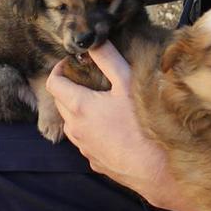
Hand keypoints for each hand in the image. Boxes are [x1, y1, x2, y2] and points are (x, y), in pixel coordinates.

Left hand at [46, 42, 189, 210]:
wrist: (156, 169)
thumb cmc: (142, 124)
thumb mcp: (127, 83)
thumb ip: (108, 58)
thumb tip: (94, 40)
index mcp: (78, 107)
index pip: (54, 83)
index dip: (60, 68)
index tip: (73, 61)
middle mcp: (75, 129)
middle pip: (61, 102)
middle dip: (71, 86)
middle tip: (91, 77)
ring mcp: (84, 148)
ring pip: (73, 123)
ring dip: (81, 109)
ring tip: (104, 101)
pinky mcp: (95, 161)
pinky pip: (87, 139)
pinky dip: (92, 128)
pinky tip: (114, 125)